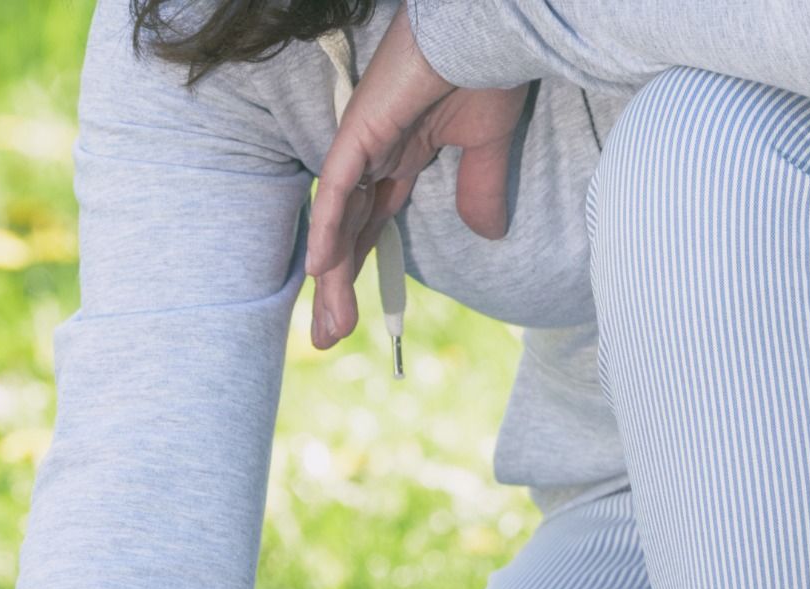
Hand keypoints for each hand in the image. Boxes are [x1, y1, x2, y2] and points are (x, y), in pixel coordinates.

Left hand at [307, 1, 526, 350]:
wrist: (485, 30)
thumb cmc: (485, 70)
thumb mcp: (486, 145)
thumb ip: (479, 190)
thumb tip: (489, 234)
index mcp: (399, 159)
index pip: (370, 227)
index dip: (360, 269)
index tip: (357, 318)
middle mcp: (372, 158)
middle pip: (348, 235)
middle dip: (337, 289)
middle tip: (328, 338)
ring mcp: (361, 146)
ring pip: (338, 223)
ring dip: (330, 277)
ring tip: (326, 327)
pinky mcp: (359, 133)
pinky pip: (336, 189)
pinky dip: (328, 228)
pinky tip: (320, 268)